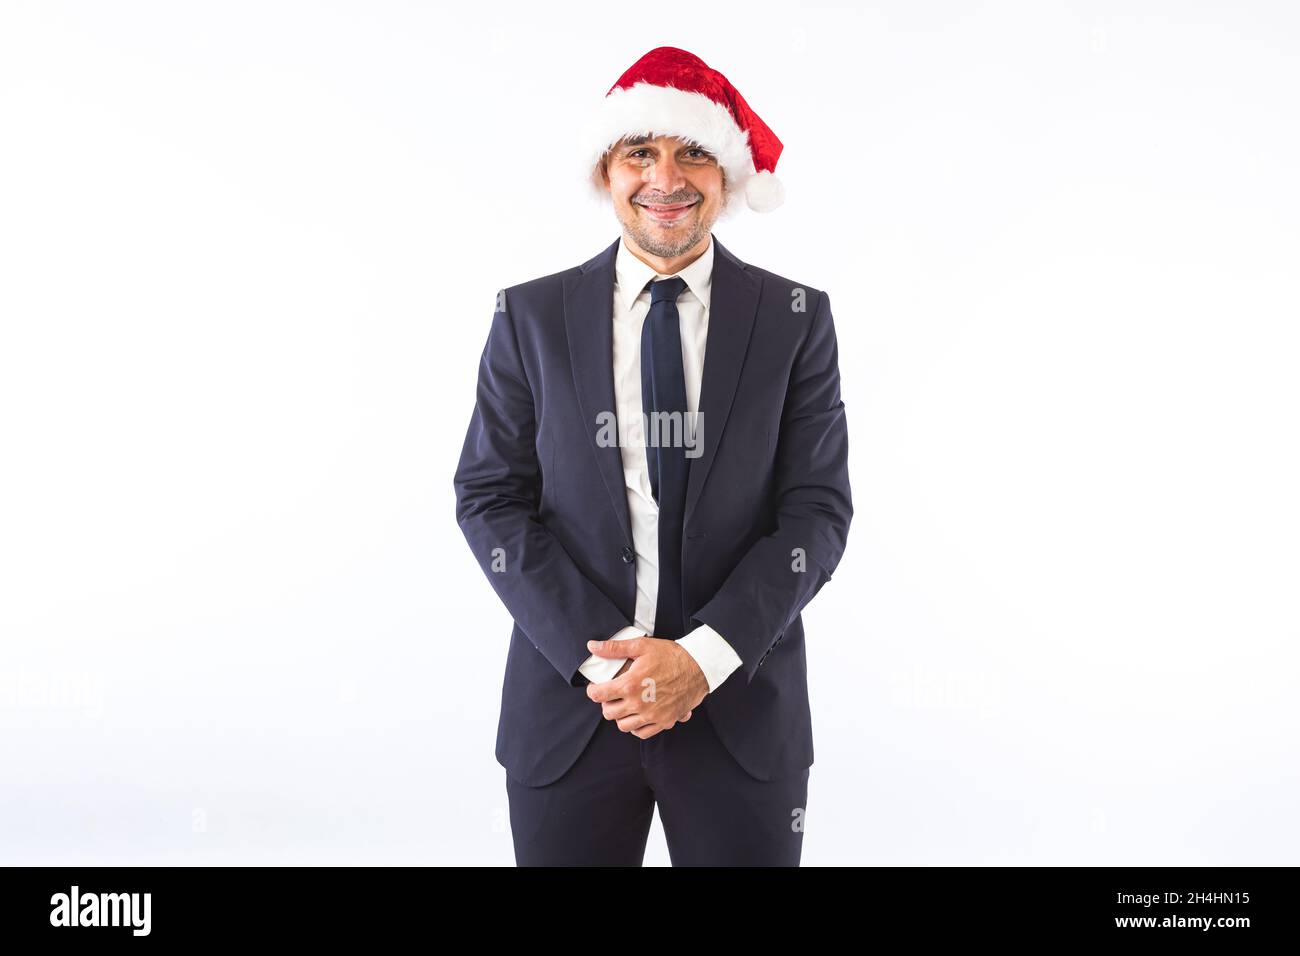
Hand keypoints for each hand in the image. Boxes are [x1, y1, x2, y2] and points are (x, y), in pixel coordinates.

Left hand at [585, 636, 705, 737]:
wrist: (699, 667)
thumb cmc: (671, 656)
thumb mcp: (642, 645)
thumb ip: (614, 648)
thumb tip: (593, 646)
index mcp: (631, 684)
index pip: (599, 695)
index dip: (593, 691)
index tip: (595, 688)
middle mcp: (639, 703)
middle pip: (609, 713)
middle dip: (606, 704)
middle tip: (611, 695)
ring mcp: (652, 715)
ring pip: (623, 726)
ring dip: (620, 716)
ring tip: (624, 705)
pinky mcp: (664, 721)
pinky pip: (642, 733)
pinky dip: (636, 727)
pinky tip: (637, 716)